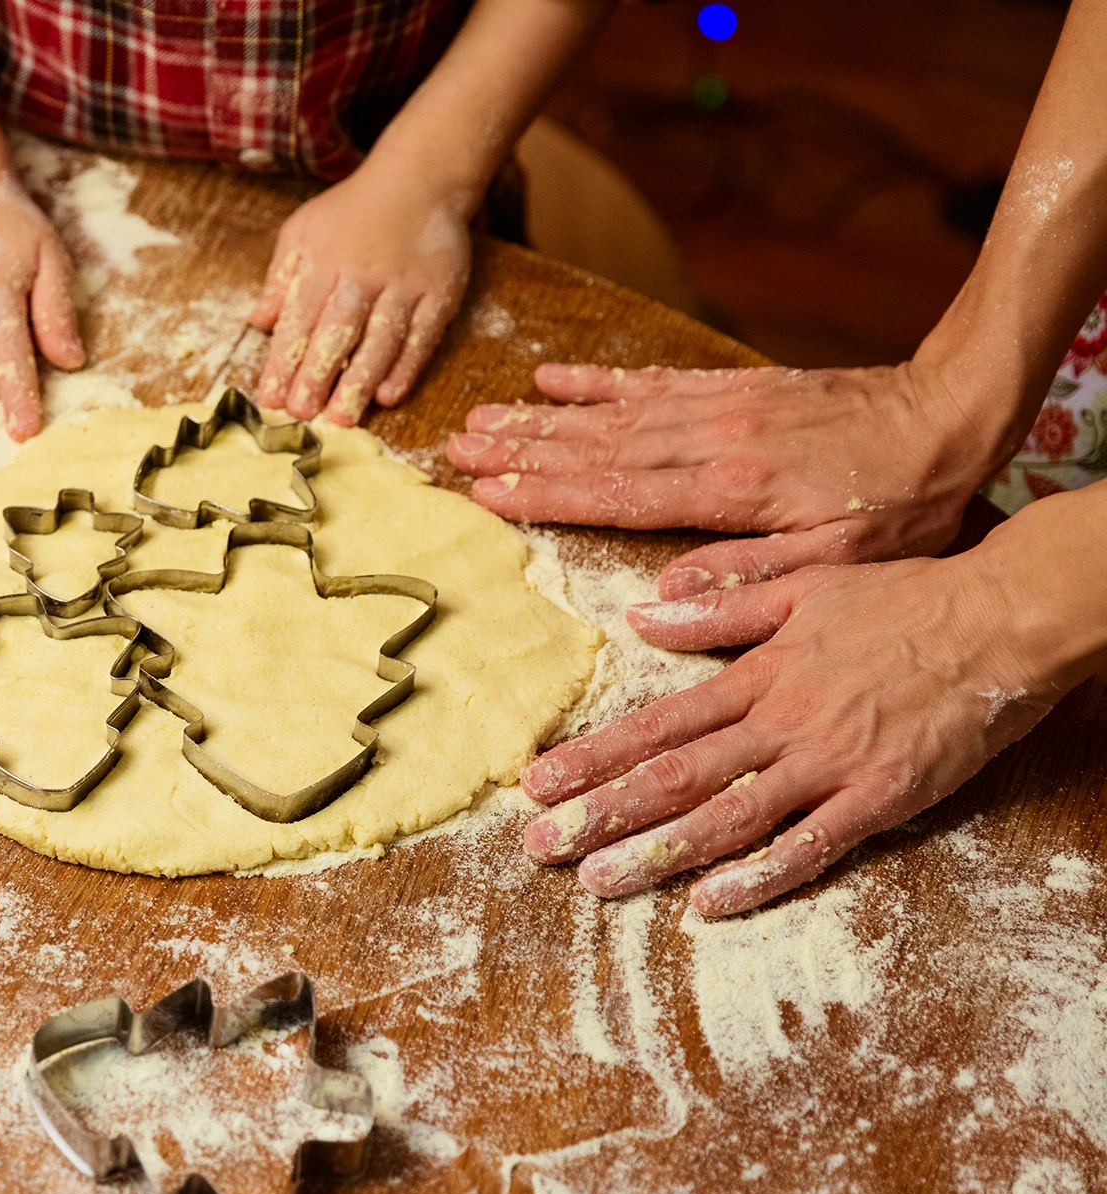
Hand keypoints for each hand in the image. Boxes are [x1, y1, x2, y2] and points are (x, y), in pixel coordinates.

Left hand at [251, 168, 472, 425]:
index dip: (284, 362)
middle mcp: (362, 276)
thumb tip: (259, 321)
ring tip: (341, 419)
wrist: (420, 179)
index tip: (270, 399)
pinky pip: (421, 337)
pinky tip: (388, 395)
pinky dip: (406, 367)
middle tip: (302, 415)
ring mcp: (404, 285)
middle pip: (337, 333)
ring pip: (379, 340)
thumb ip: (280, 277)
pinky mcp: (439, 293)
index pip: (299, 320)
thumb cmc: (353, 211)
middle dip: (317, 376)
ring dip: (359, 382)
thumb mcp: (303, 230)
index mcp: (323, 262)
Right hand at [447, 361, 1010, 597]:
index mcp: (733, 490)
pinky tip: (554, 380)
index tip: (485, 494)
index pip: (618, 494)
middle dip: (521, 451)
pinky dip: (597, 382)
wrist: (952, 412)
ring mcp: (720, 407)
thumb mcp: (841, 564)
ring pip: (612, 413)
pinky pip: (651, 383)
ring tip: (481, 419)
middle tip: (454, 451)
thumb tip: (661, 601)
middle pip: (597, 446)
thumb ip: (749, 579)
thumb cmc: (903, 504)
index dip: (546, 495)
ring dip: (541, 417)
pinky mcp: (734, 389)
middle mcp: (713, 440)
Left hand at [515, 552, 1065, 915]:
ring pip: (726, 816)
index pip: (656, 724)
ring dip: (656, 852)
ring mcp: (827, 764)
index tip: (536, 783)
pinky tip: (710, 903)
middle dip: (599, 813)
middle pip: (673, 776)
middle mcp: (779, 723)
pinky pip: (811, 845)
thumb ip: (721, 608)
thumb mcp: (802, 587)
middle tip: (538, 846)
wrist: (1000, 618)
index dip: (591, 756)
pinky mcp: (879, 797)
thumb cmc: (903, 598)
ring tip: (596, 880)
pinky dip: (759, 876)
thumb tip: (640, 617)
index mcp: (756, 675)